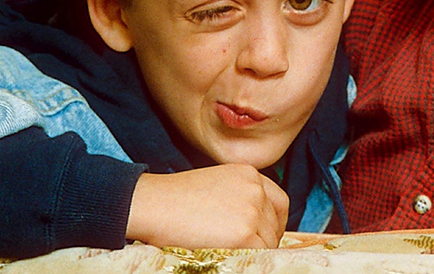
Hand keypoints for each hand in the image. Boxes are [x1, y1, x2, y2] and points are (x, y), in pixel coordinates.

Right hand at [126, 165, 288, 248]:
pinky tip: (230, 258)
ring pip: (268, 241)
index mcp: (249, 174)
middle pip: (274, 224)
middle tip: (246, 250)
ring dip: (255, 250)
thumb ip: (239, 197)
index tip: (267, 235)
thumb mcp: (216, 185)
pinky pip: (259, 253)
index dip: (275, 222)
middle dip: (264, 239)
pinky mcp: (244, 232)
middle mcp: (256, 189)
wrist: (154, 204)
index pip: (279, 201)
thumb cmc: (174, 199)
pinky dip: (248, 259)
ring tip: (232, 253)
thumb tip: (252, 222)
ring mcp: (252, 209)